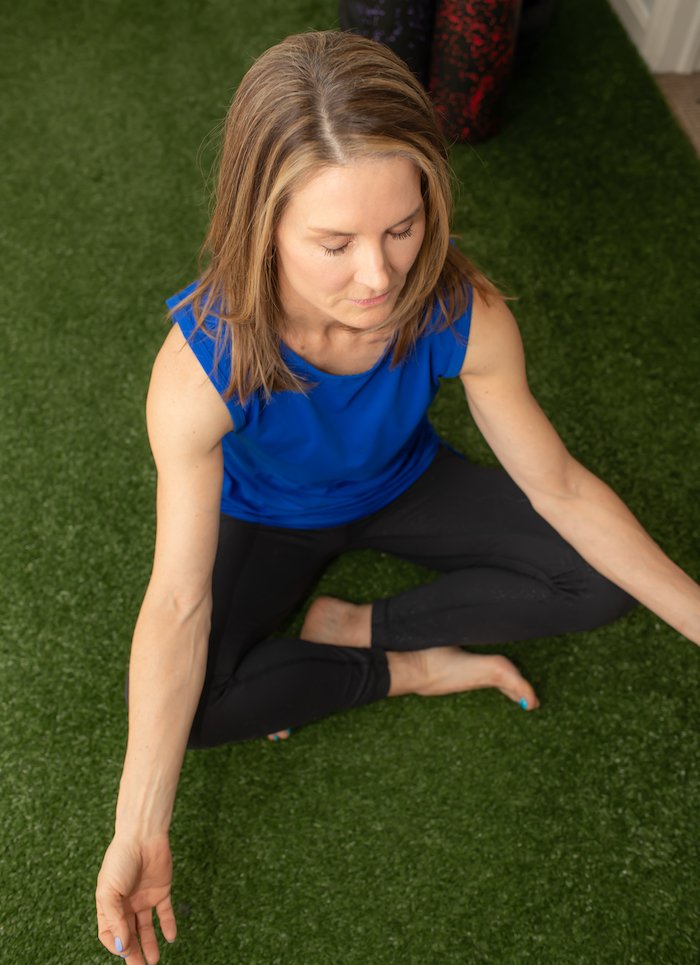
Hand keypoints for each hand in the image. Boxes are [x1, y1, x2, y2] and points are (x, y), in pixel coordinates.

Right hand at [96, 833, 176, 962]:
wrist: (143, 835)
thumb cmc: (120, 860)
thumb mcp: (108, 891)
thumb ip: (114, 919)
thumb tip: (121, 946)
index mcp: (108, 904)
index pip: (109, 933)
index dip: (115, 945)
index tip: (124, 951)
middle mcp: (126, 904)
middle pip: (129, 934)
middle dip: (133, 953)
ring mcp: (144, 898)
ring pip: (146, 928)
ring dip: (149, 945)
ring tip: (154, 961)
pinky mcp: (161, 891)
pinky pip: (165, 913)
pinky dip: (168, 925)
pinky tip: (171, 938)